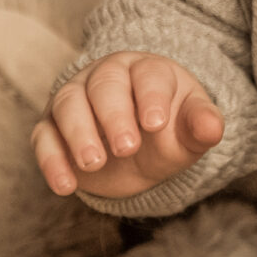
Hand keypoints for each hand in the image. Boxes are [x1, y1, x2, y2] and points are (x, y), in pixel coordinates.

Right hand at [34, 52, 224, 199]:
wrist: (138, 150)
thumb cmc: (166, 132)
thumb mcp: (188, 132)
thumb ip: (200, 126)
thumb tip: (212, 127)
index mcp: (145, 70)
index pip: (147, 75)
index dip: (151, 97)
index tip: (156, 124)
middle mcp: (105, 77)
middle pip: (103, 85)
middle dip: (114, 115)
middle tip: (127, 148)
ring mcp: (75, 99)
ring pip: (68, 104)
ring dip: (79, 133)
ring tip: (94, 163)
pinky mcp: (51, 127)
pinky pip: (44, 137)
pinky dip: (51, 160)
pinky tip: (65, 186)